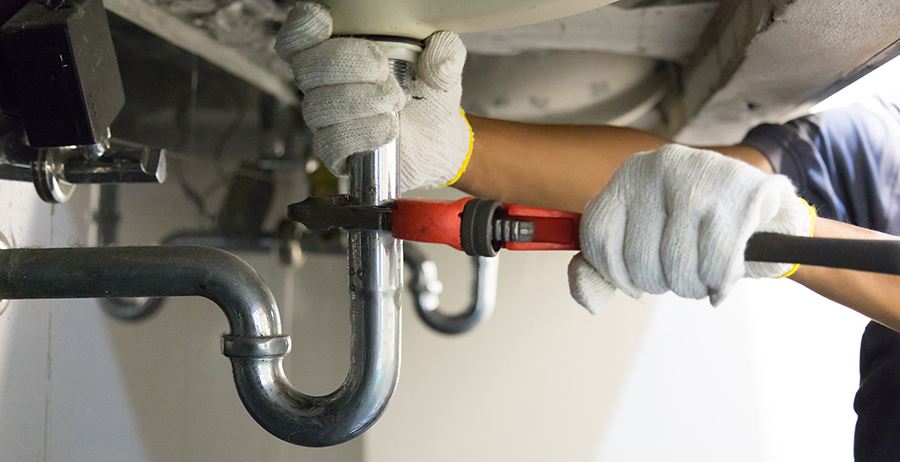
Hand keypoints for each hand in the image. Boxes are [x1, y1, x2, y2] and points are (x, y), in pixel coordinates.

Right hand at [274, 2, 472, 191]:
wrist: (439, 141)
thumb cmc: (429, 96)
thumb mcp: (442, 67)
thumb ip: (443, 51)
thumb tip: (438, 55)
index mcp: (338, 53)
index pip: (297, 40)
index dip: (301, 30)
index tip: (325, 23)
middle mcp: (323, 86)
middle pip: (306, 68)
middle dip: (346, 64)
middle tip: (384, 72)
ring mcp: (327, 120)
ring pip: (318, 106)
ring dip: (360, 100)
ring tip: (396, 102)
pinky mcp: (335, 153)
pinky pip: (330, 143)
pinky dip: (361, 133)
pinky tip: (388, 129)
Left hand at [568, 144, 815, 312]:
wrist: (766, 210)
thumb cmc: (695, 229)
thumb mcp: (643, 239)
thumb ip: (604, 270)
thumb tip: (589, 299)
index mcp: (630, 174)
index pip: (597, 235)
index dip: (613, 272)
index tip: (633, 280)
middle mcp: (659, 167)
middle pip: (637, 258)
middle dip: (660, 281)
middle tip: (680, 270)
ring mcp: (700, 177)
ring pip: (676, 266)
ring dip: (692, 285)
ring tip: (703, 271)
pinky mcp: (740, 195)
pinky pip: (715, 266)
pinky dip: (719, 283)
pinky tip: (723, 275)